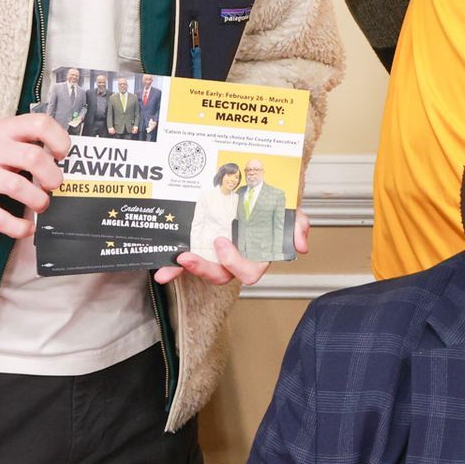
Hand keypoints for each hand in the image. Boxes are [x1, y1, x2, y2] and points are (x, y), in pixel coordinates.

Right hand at [0, 113, 69, 239]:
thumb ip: (24, 141)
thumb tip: (61, 156)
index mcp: (3, 131)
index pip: (39, 124)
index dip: (59, 139)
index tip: (61, 154)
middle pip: (34, 157)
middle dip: (53, 176)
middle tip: (52, 184)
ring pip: (19, 187)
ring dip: (39, 200)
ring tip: (40, 203)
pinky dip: (19, 227)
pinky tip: (26, 228)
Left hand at [155, 210, 310, 285]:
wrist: (259, 188)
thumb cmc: (273, 205)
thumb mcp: (289, 211)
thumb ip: (297, 225)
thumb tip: (301, 245)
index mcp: (256, 254)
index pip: (249, 271)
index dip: (234, 262)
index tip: (221, 242)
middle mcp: (236, 257)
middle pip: (222, 275)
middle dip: (205, 269)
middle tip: (190, 256)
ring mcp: (218, 253)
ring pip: (204, 269)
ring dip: (188, 268)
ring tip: (176, 259)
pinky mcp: (202, 246)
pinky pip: (188, 260)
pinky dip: (174, 268)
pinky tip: (163, 269)